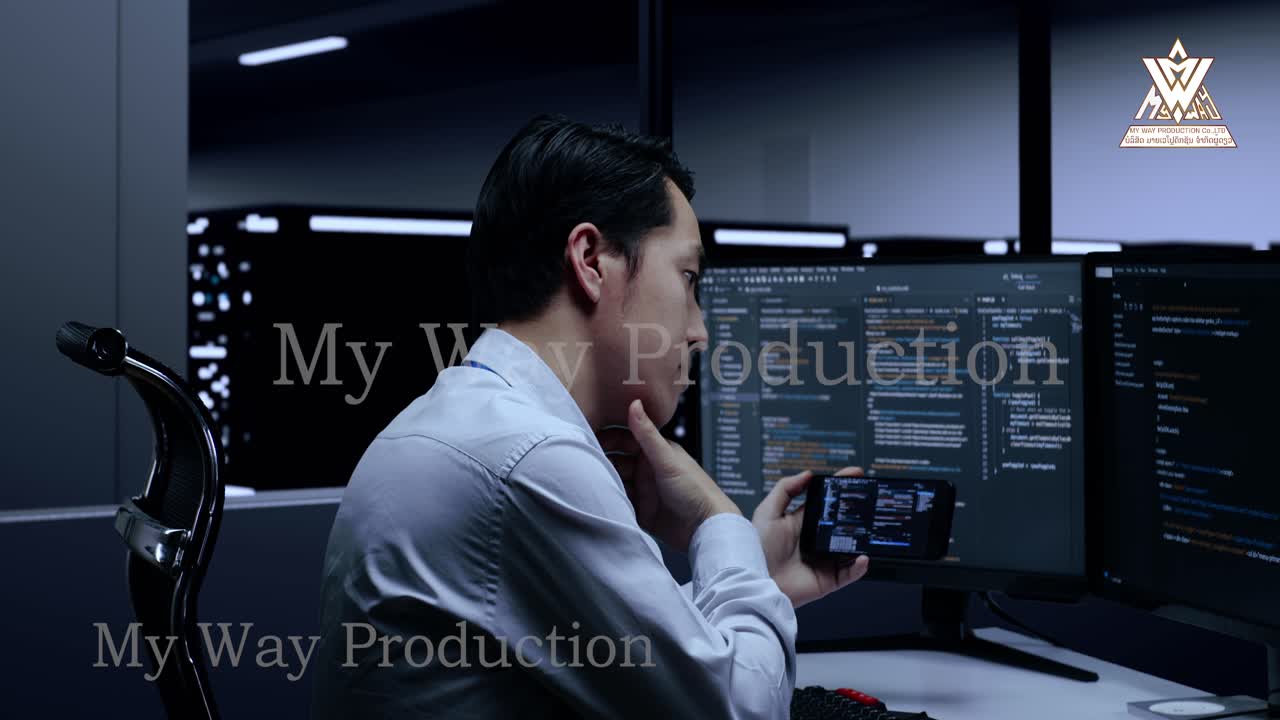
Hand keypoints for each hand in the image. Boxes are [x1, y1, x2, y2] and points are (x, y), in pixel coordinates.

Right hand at [598, 399, 740, 551]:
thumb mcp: (667, 458)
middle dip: (600, 462)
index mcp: (653, 452)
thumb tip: (635, 401)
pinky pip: (619, 503)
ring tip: (583, 482)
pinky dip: (609, 501)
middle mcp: (646, 469)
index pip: (623, 440)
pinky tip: (596, 500)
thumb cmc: (694, 488)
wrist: (705, 528)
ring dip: (603, 482)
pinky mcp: (640, 511)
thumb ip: (647, 433)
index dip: (605, 439)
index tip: (584, 439)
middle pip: (615, 462)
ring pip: (615, 482)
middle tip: (579, 463)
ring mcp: (642, 490)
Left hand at [752, 466, 869, 608]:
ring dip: (862, 539)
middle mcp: (816, 540)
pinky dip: (859, 566)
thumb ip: (785, 489)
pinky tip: (863, 556)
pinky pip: (849, 573)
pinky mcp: (828, 580)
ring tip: (871, 527)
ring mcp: (824, 560)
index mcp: (803, 522)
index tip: (857, 473)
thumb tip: (808, 474)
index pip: (828, 502)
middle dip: (859, 511)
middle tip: (871, 499)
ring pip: (850, 547)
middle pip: (843, 523)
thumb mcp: (768, 512)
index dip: (842, 487)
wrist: (754, 581)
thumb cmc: (756, 548)